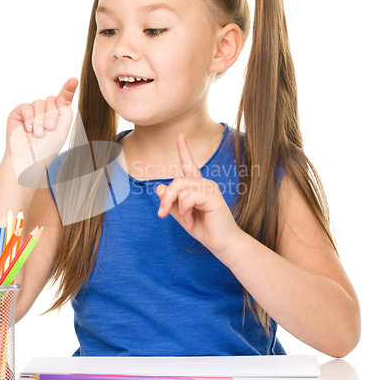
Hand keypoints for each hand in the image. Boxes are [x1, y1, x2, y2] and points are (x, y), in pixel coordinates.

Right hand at [5, 77, 78, 184]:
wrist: (29, 158)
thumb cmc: (47, 148)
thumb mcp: (63, 130)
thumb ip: (66, 112)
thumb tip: (61, 97)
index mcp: (57, 115)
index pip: (63, 98)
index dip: (68, 88)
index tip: (74, 79)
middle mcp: (44, 111)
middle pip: (52, 100)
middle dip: (52, 115)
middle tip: (49, 129)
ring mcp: (31, 111)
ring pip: (40, 103)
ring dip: (41, 119)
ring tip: (39, 133)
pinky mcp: (19, 112)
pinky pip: (27, 106)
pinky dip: (29, 118)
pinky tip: (28, 129)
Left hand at [156, 132, 243, 255]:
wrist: (221, 243)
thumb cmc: (203, 228)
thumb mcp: (181, 215)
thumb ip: (170, 202)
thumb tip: (158, 187)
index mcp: (197, 186)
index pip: (189, 164)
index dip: (183, 149)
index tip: (180, 135)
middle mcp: (204, 183)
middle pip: (176, 181)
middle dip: (166, 198)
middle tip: (163, 214)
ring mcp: (210, 188)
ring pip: (181, 188)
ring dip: (177, 207)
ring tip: (186, 220)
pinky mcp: (213, 196)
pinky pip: (189, 197)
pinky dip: (185, 210)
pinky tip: (190, 219)